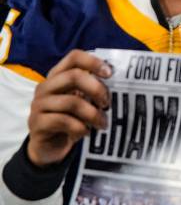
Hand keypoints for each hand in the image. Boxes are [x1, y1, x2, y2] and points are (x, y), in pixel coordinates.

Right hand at [27, 50, 110, 167]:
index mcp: (58, 76)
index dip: (93, 62)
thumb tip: (119, 85)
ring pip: (71, 102)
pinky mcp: (37, 123)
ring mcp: (38, 105)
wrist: (48, 147)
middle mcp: (45, 87)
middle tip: (107, 103)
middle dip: (96, 89)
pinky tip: (85, 133)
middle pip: (74, 76)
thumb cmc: (70, 119)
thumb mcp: (82, 102)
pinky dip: (79, 128)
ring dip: (92, 114)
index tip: (110, 73)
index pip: (74, 57)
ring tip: (102, 124)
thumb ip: (93, 91)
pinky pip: (63, 121)